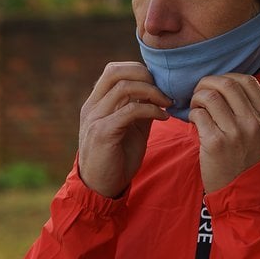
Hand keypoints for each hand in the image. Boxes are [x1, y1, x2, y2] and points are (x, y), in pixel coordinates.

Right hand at [78, 62, 171, 197]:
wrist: (100, 188)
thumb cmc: (116, 158)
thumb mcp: (130, 128)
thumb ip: (139, 109)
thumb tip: (159, 92)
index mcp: (96, 103)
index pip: (113, 70)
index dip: (138, 70)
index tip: (159, 85)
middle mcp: (92, 107)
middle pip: (116, 71)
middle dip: (145, 75)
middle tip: (164, 90)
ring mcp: (95, 118)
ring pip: (124, 87)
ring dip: (152, 92)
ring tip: (167, 103)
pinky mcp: (103, 133)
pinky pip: (130, 110)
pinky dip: (152, 110)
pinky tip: (164, 117)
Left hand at [189, 73, 259, 192]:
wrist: (245, 196)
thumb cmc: (250, 162)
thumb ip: (253, 111)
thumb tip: (226, 86)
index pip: (248, 81)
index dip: (228, 78)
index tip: (217, 86)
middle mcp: (254, 123)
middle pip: (227, 84)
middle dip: (208, 83)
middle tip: (200, 92)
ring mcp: (235, 133)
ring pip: (210, 97)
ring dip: (197, 97)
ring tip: (196, 107)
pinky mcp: (215, 143)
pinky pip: (198, 115)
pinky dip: (192, 113)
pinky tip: (193, 121)